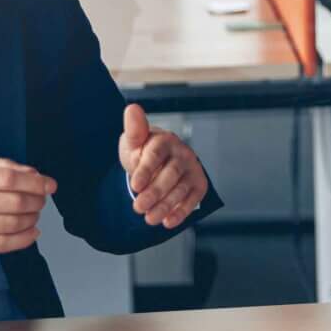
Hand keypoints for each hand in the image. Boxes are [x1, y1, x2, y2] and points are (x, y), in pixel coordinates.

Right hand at [0, 156, 55, 261]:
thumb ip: (0, 166)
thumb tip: (33, 174)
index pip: (9, 178)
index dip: (35, 182)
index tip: (50, 185)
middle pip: (15, 202)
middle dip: (36, 201)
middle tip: (42, 200)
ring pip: (13, 223)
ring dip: (32, 218)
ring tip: (34, 213)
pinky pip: (5, 244)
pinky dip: (25, 238)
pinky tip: (32, 231)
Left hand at [119, 102, 210, 227]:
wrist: (157, 162)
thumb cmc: (143, 151)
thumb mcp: (134, 141)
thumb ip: (134, 129)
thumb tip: (132, 109)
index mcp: (165, 140)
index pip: (156, 154)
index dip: (146, 170)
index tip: (135, 185)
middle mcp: (182, 153)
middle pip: (170, 174)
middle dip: (154, 193)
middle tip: (138, 207)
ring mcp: (192, 170)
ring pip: (180, 189)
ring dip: (165, 205)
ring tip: (149, 218)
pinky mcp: (198, 185)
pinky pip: (192, 200)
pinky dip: (181, 211)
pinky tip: (168, 221)